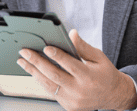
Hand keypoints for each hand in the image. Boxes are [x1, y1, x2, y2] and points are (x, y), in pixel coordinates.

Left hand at [16, 29, 136, 110]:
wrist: (114, 96)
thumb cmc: (105, 74)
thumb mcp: (99, 57)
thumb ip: (83, 47)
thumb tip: (71, 34)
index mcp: (89, 77)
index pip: (70, 65)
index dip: (57, 56)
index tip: (45, 47)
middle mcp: (80, 90)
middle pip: (54, 75)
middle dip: (37, 62)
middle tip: (25, 52)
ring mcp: (73, 100)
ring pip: (48, 85)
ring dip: (33, 72)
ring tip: (22, 61)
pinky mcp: (68, 106)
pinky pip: (51, 92)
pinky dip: (41, 81)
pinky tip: (33, 71)